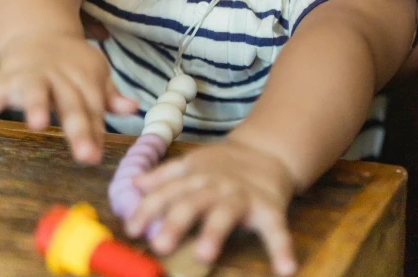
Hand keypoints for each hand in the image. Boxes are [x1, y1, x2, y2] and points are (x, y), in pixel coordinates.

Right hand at [0, 33, 135, 162]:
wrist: (40, 34)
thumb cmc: (72, 65)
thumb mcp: (95, 75)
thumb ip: (110, 97)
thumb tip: (133, 108)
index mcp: (85, 81)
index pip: (93, 109)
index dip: (96, 132)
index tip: (97, 156)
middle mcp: (60, 79)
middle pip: (71, 105)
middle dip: (79, 130)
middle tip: (86, 155)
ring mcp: (33, 78)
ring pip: (36, 92)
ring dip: (37, 105)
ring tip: (39, 123)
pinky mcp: (5, 80)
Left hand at [126, 139, 297, 275]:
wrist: (267, 151)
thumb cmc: (223, 166)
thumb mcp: (193, 165)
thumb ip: (164, 177)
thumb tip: (133, 184)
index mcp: (195, 176)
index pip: (167, 191)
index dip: (148, 209)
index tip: (131, 229)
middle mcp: (216, 185)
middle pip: (193, 201)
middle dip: (176, 221)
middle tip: (159, 243)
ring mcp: (243, 196)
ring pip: (226, 213)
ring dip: (215, 232)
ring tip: (203, 254)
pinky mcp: (270, 208)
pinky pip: (276, 229)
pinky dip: (282, 248)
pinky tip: (286, 269)